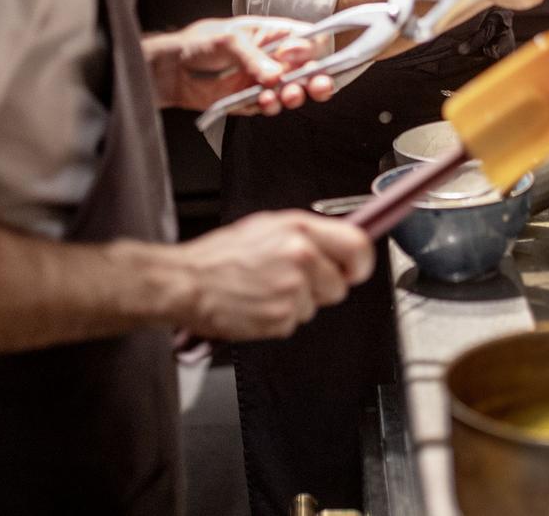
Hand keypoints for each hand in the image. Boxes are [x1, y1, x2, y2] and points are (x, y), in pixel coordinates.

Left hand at [143, 18, 336, 115]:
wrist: (172, 70)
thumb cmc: (199, 43)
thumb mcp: (229, 40)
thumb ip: (254, 57)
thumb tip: (278, 76)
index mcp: (273, 35)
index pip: (307, 39)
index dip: (314, 50)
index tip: (310, 58)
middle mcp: (274, 58)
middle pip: (308, 70)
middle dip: (316, 79)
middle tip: (318, 86)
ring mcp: (264, 81)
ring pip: (293, 91)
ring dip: (294, 95)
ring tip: (286, 96)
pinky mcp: (252, 102)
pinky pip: (270, 107)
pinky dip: (271, 107)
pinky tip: (264, 102)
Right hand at [173, 211, 373, 340]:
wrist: (187, 283)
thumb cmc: (221, 255)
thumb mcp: (268, 226)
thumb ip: (309, 234)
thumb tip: (342, 242)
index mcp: (299, 230)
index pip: (359, 245)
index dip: (361, 262)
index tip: (355, 268)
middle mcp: (299, 258)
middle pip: (340, 285)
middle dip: (322, 285)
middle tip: (294, 278)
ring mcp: (291, 291)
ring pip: (317, 306)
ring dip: (298, 302)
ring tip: (267, 287)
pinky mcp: (280, 319)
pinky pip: (295, 322)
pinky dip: (280, 317)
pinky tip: (259, 302)